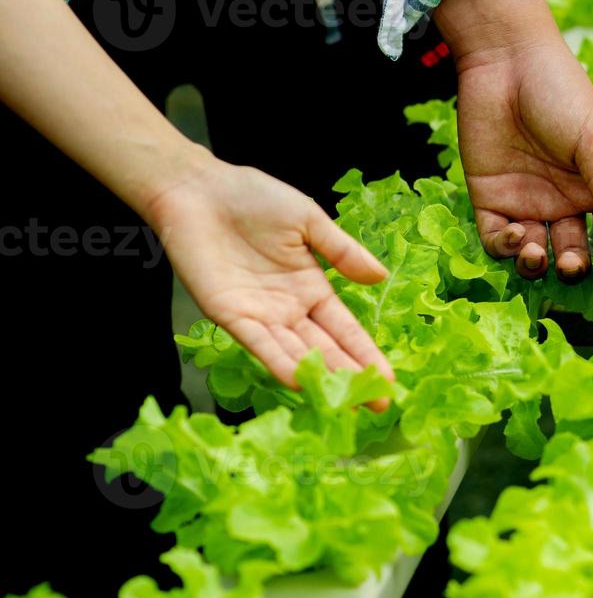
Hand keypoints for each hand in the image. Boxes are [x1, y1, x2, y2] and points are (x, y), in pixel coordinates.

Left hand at [144, 155, 395, 405]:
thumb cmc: (253, 198)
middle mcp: (289, 310)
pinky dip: (277, 362)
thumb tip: (381, 276)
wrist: (199, 190)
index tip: (388, 380)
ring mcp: (260, 315)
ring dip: (320, 377)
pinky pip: (258, 343)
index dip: (366, 354)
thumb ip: (342, 252)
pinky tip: (298, 382)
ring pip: (295, 352)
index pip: (345, 329)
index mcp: (311, 288)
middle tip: (377, 407)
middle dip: (351, 377)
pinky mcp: (229, 315)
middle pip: (325, 349)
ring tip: (345, 401)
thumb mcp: (309, 221)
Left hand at [435, 0, 592, 280]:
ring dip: (536, 264)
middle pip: (569, 252)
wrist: (507, 60)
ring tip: (538, 251)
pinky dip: (506, 247)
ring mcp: (523, 202)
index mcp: (592, 189)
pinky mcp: (488, 198)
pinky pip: (496, 239)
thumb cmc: (562, 92)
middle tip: (570, 262)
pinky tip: (517, 233)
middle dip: (572, 266)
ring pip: (532, 254)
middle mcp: (560, 202)